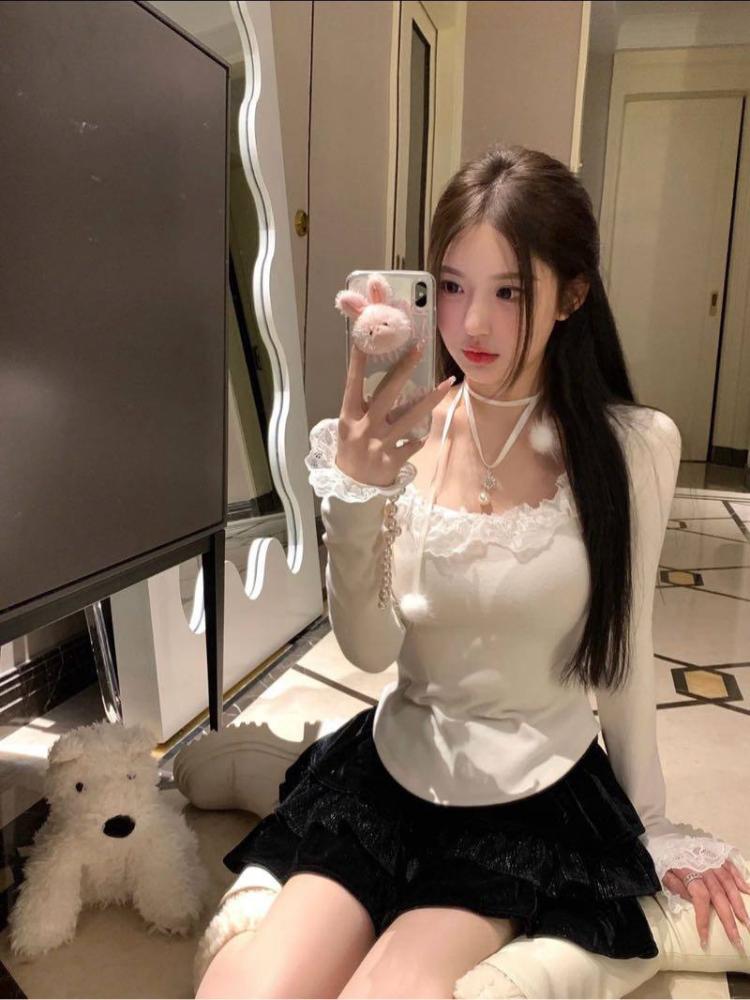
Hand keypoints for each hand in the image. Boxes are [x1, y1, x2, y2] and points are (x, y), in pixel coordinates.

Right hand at [336, 344, 454, 488]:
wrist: (351, 486)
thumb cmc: (351, 449)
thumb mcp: (350, 425)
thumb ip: (365, 407)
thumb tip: (387, 384)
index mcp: (349, 416)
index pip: (353, 384)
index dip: (358, 362)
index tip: (364, 339)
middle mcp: (364, 427)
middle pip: (388, 393)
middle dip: (404, 369)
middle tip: (418, 349)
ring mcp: (380, 444)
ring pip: (410, 417)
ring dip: (430, 399)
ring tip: (447, 383)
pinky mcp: (393, 460)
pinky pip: (413, 443)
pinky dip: (418, 438)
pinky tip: (422, 435)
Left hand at [662, 858, 749, 950]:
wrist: (661, 835)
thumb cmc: (661, 856)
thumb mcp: (662, 873)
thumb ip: (677, 887)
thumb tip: (693, 902)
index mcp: (689, 874)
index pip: (700, 901)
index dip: (703, 921)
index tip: (705, 941)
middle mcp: (704, 868)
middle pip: (719, 897)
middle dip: (729, 920)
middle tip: (737, 940)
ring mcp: (712, 860)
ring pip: (729, 884)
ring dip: (739, 904)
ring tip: (747, 922)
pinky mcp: (716, 853)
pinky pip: (730, 866)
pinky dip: (740, 878)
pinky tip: (747, 891)